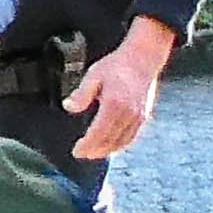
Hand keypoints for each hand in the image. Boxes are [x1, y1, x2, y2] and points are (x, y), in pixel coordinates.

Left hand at [63, 18, 178, 163]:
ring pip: (122, 142)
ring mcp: (138, 116)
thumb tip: (68, 107)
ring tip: (94, 153)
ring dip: (107, 151)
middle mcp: (128, 114)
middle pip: (110, 141)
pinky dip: (121, 145)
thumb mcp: (94, 75)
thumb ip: (81, 94)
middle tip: (82, 154)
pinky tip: (112, 146)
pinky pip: (132, 137)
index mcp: (114, 104)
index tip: (77, 151)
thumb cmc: (118, 65)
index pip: (98, 133)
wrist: (143, 58)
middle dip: (95, 151)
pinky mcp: (144, 116)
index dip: (87, 145)